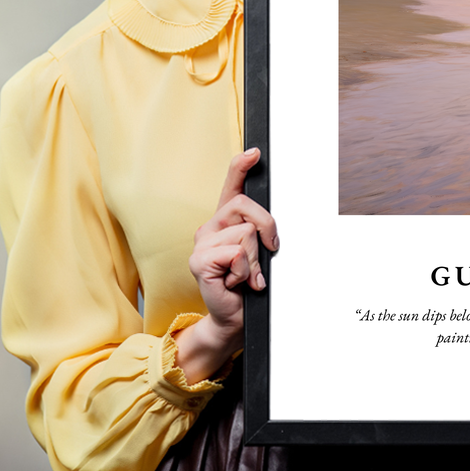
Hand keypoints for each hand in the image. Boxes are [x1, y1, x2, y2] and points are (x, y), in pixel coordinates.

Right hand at [174, 148, 278, 382]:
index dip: (241, 167)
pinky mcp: (199, 261)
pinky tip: (236, 283)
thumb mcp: (259, 253)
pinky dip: (245, 271)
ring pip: (246, 233)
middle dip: (267, 228)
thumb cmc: (248, 285)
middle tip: (268, 252)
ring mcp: (201, 244)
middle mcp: (210, 227)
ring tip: (246, 275)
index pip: (231, 187)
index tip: (255, 152)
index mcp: (225, 222)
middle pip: (246, 206)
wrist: (234, 318)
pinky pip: (236, 253)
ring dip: (255, 260)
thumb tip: (270, 225)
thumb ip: (260, 233)